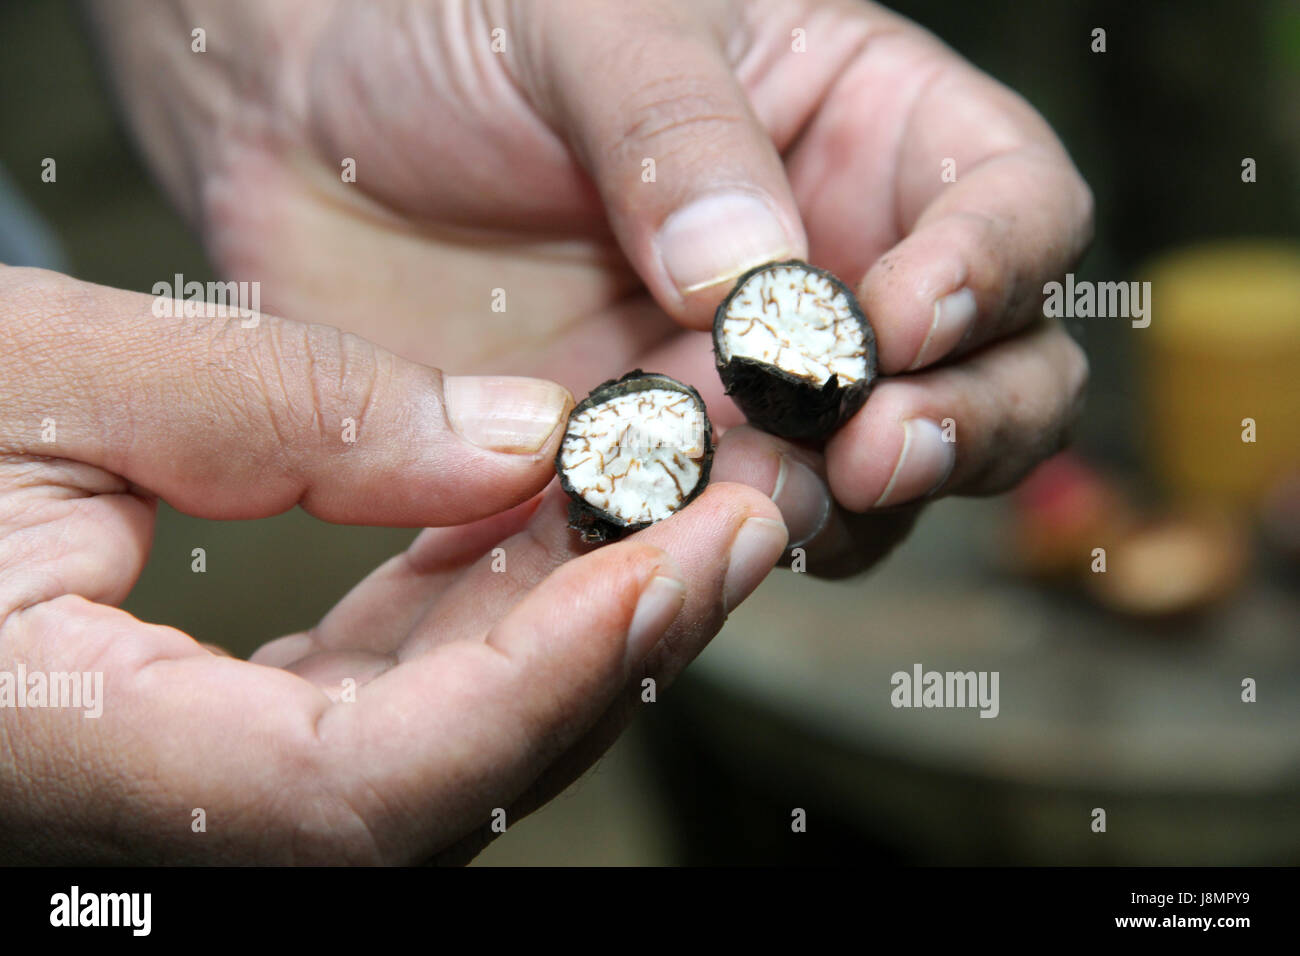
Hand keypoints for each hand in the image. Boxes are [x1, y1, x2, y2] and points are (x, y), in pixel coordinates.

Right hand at [0, 266, 785, 862]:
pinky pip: (400, 689)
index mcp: (79, 757)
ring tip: (691, 502)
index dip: (540, 685)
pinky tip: (563, 514)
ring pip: (448, 739)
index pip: (363, 789)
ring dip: (581, 621)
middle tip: (741, 516)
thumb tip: (519, 440)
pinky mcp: (234, 727)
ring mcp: (208, 781)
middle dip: (615, 649)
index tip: (673, 563)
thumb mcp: (42, 376)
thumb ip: (283, 410)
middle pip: (448, 781)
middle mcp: (169, 810)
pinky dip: (497, 606)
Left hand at [88, 0, 1089, 576]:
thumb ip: (678, 135)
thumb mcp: (587, 21)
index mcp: (858, 129)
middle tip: (875, 450)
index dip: (991, 272)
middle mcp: (830, 268)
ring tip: (756, 494)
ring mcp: (749, 380)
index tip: (903, 320)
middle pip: (994, 373)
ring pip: (874, 479)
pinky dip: (711, 547)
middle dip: (959, 424)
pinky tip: (659, 537)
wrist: (307, 117)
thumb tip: (752, 285)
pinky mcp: (659, 458)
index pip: (1011, 207)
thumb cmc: (458, 19)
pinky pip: (721, 528)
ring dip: (841, 505)